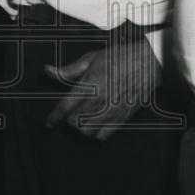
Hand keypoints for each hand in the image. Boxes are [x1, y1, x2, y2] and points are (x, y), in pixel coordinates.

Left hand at [44, 37, 161, 140]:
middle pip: (74, 123)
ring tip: (83, 117)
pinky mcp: (122, 118)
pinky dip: (96, 133)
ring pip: (86, 132)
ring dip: (81, 127)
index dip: (53, 117)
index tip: (48, 123)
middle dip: (69, 119)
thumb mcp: (91, 58)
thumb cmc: (118, 58)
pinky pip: (102, 136)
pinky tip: (96, 122)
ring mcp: (111, 111)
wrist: (147, 63)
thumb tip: (48, 70)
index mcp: (89, 85)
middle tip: (71, 112)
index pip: (65, 107)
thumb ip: (68, 69)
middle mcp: (99, 101)